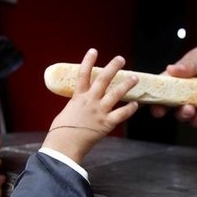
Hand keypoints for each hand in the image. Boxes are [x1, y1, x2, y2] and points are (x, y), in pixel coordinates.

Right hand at [43, 48, 138, 162]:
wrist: (64, 145)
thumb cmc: (60, 132)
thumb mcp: (66, 113)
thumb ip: (75, 106)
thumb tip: (79, 105)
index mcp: (77, 97)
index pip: (83, 74)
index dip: (88, 61)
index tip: (93, 51)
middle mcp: (90, 101)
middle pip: (103, 79)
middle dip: (113, 67)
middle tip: (121, 59)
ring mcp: (99, 111)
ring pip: (116, 93)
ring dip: (127, 84)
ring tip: (135, 77)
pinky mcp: (106, 123)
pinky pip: (121, 114)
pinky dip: (130, 109)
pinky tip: (136, 104)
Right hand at [150, 40, 196, 127]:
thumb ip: (188, 64)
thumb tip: (171, 69)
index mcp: (178, 76)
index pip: (160, 86)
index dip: (151, 93)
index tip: (145, 98)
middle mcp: (184, 91)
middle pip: (166, 104)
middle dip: (161, 109)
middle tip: (160, 110)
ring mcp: (195, 101)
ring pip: (181, 114)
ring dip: (182, 114)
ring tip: (188, 109)